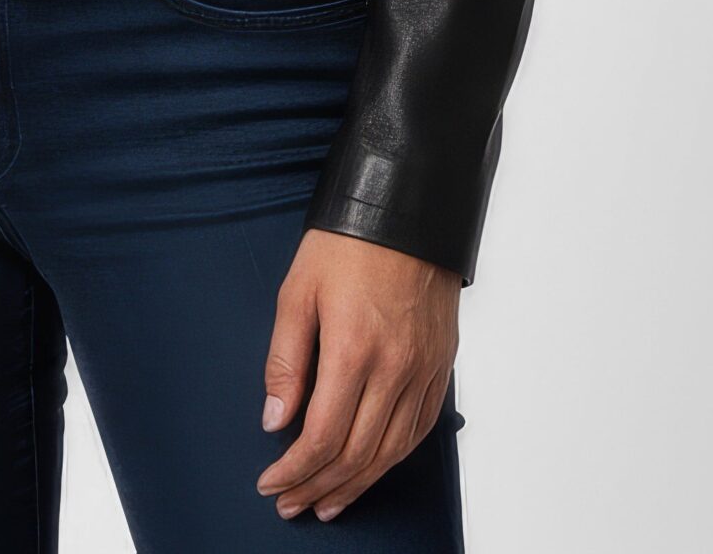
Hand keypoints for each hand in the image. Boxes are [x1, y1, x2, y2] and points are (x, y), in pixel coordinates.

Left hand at [256, 228, 459, 521]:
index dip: (293, 470)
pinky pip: (421, 429)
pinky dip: (394, 458)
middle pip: (356, 454)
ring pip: (391, 452)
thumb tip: (274, 419)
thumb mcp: (297, 290)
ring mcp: (423, 370)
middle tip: (291, 504)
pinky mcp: (441, 365)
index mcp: (354, 350)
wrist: (408, 207)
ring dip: (356, 484)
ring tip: (327, 502)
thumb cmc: (347, 242)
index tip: (271, 482)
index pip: (321, 436)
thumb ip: (285, 360)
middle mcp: (395, 368)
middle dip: (318, 487)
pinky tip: (373, 469)